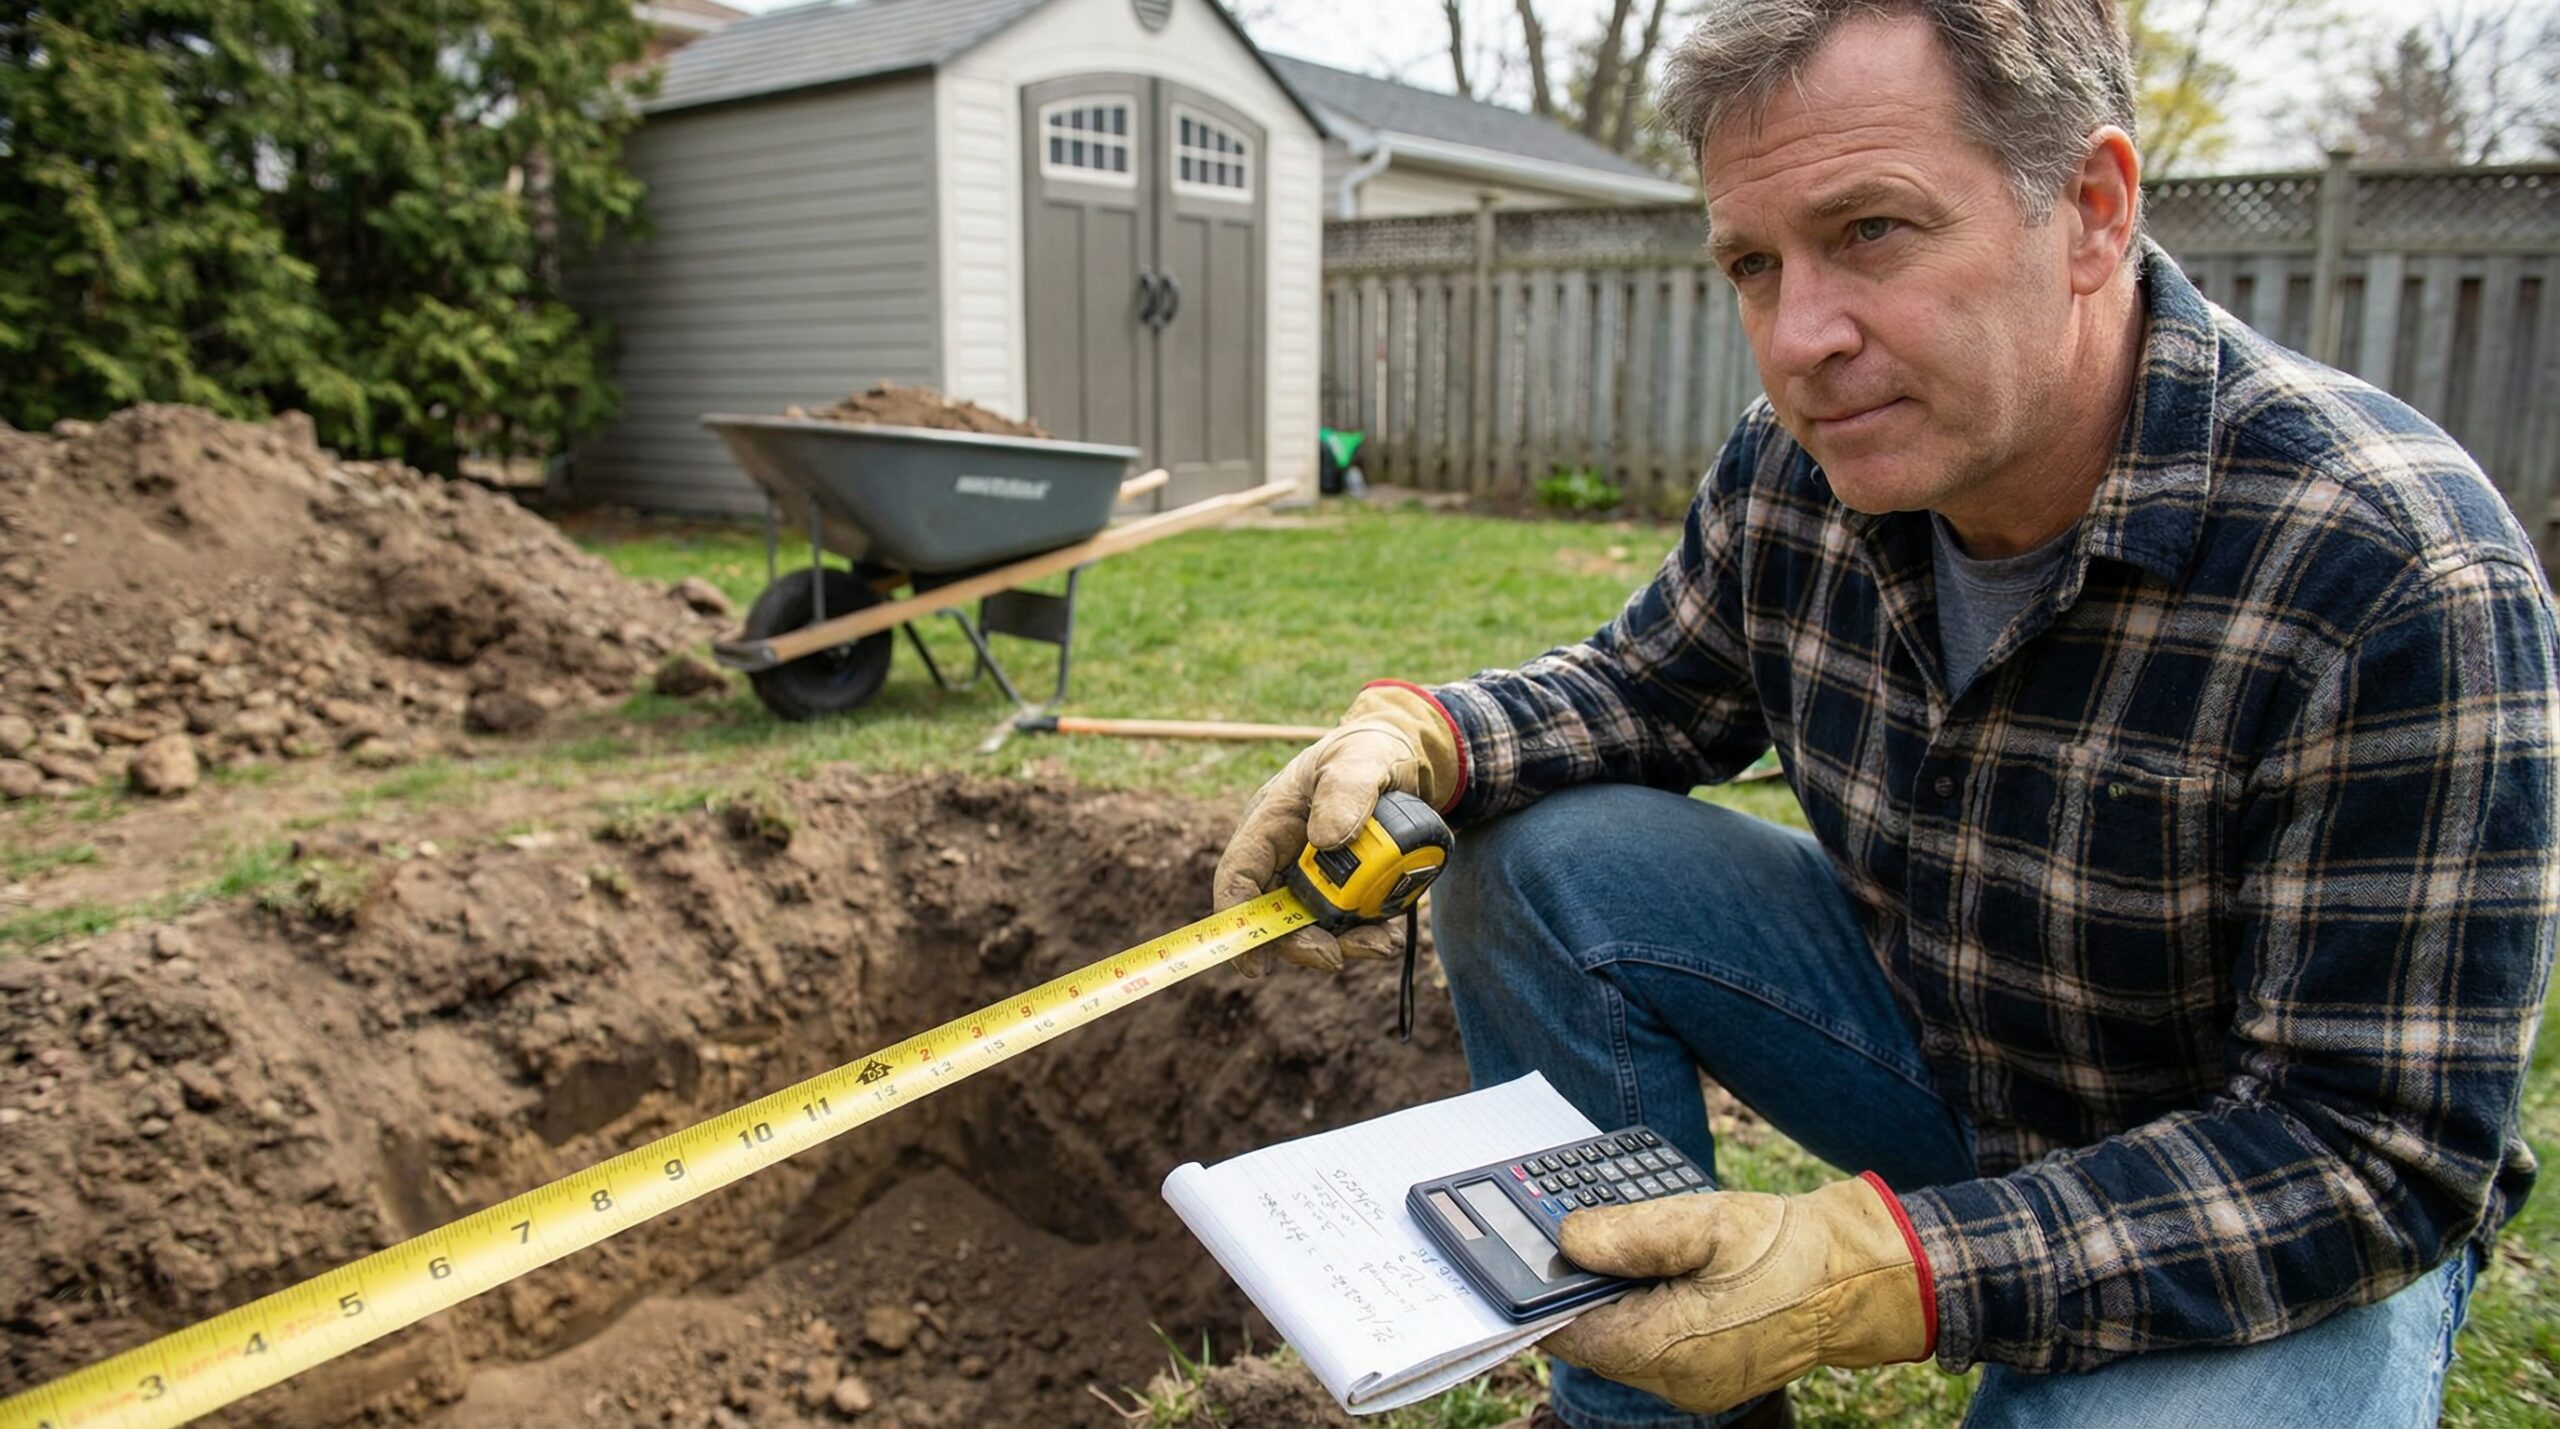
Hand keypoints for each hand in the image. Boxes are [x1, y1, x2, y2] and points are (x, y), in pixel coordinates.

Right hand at [1214, 682, 1459, 975]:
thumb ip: (1346, 790)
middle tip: (1336, 957)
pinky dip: (1364, 936)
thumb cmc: (1367, 752)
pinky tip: (1388, 932)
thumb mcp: (1361, 759)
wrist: (1402, 762)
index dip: (1237, 920)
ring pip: (1310, 928)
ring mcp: (1311, 877)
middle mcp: (1283, 857)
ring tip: (1381, 943)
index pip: (1239, 874)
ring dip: (1342, 944)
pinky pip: (1344, 926)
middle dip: (1300, 943)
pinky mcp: (1341, 891)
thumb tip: (1326, 839)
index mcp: (1270, 823)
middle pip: (1272, 915)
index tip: (1253, 963)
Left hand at [1540, 1175, 1932, 1413]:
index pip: (1570, 1335)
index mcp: (1667, 1349)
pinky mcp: (1713, 1373)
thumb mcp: (1702, 1222)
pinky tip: (1657, 1267)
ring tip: (1616, 1244)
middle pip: (1595, 1339)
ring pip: (1625, 1342)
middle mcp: (1676, 1381)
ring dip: (1613, 1297)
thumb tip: (1566, 1241)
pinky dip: (1645, 1307)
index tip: (1513, 1258)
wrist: (1862, 1278)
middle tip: (1569, 1235)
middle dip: (1578, 1290)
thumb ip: (1627, 1234)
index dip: (1539, 1297)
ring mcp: (1697, 1383)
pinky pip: (1657, 1344)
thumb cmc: (1790, 1250)